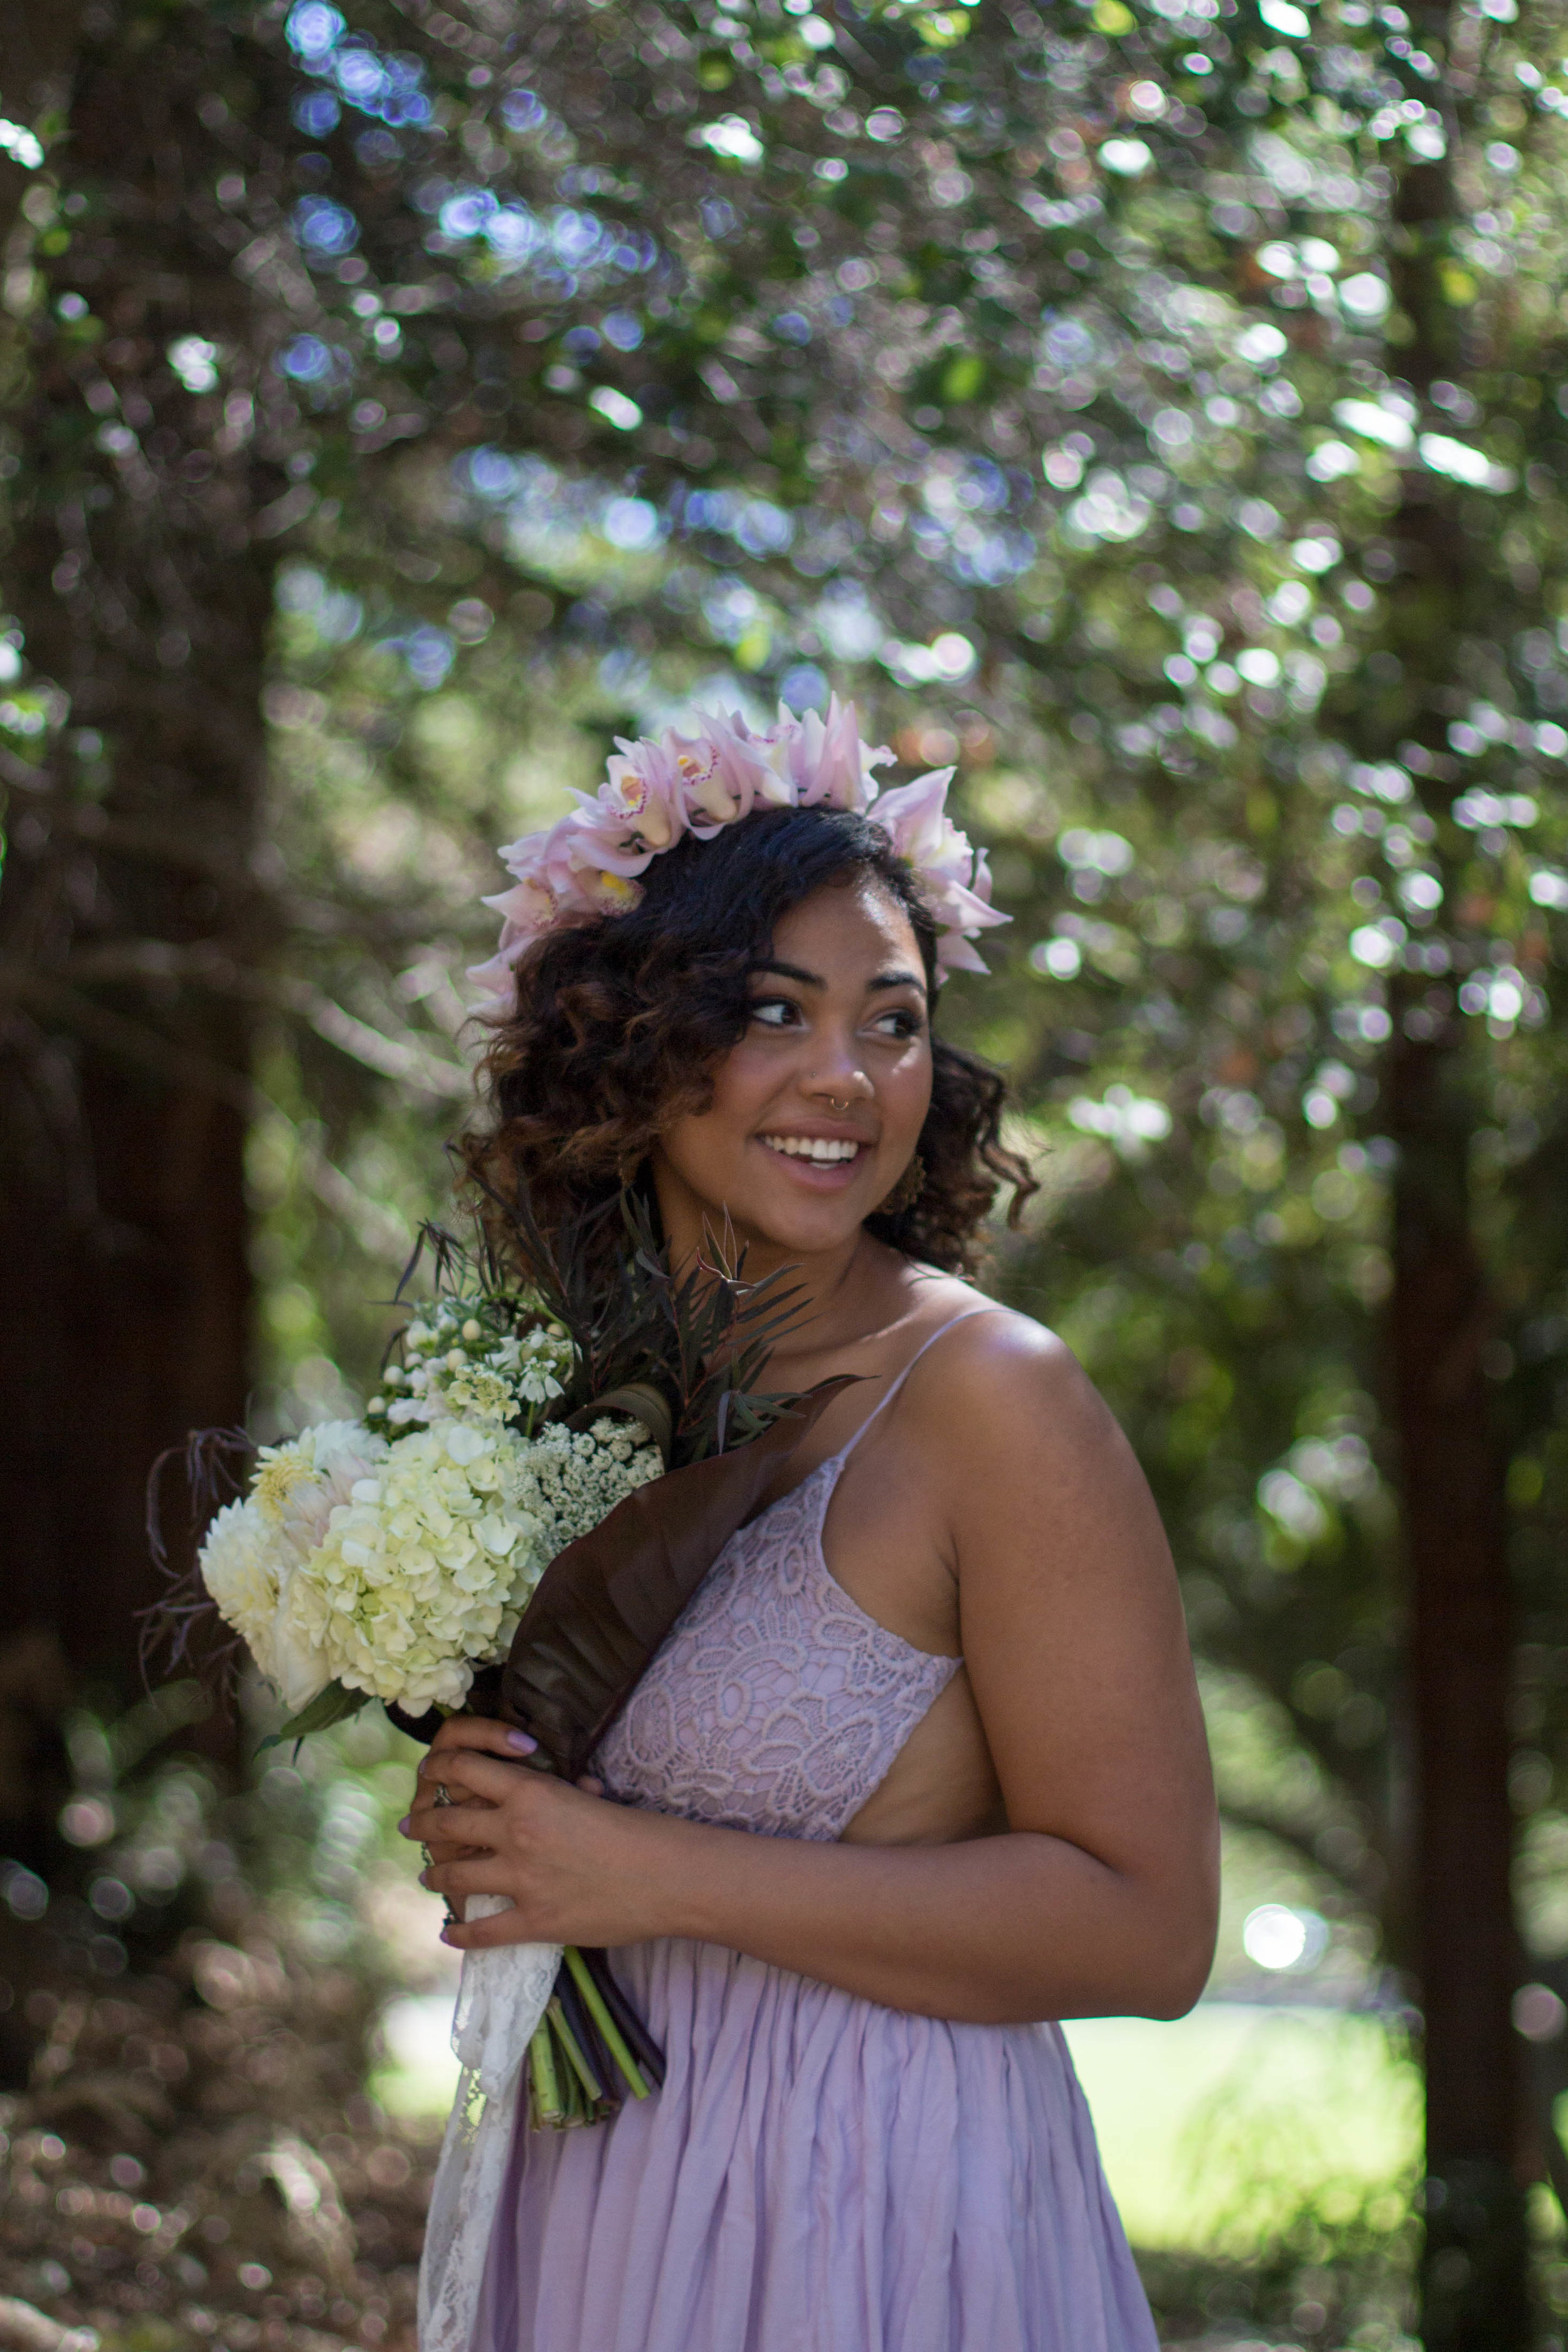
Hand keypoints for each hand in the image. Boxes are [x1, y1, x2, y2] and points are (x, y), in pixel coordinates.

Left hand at [398, 1715, 664, 1949]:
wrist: (664, 1874)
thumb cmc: (635, 1829)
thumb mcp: (587, 1797)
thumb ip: (557, 1793)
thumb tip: (552, 1789)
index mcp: (530, 1792)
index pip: (464, 1768)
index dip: (439, 1770)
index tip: (427, 1775)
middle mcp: (515, 1831)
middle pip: (448, 1823)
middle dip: (422, 1825)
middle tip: (409, 1827)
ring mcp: (521, 1879)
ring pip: (456, 1875)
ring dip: (435, 1875)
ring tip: (428, 1877)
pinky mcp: (534, 1921)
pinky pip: (483, 1931)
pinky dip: (461, 1935)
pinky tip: (450, 1935)